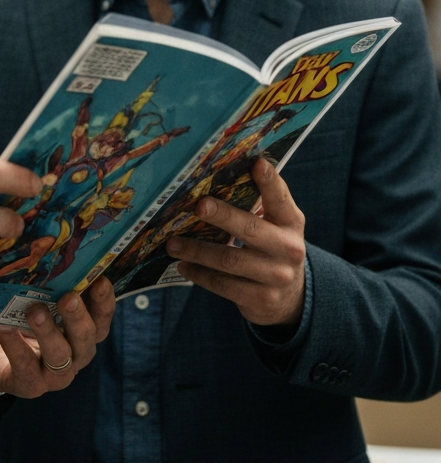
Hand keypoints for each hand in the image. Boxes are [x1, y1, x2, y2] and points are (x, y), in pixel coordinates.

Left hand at [0, 278, 114, 397]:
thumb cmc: (19, 317)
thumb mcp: (37, 299)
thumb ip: (49, 282)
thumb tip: (51, 243)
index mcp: (83, 333)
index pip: (102, 318)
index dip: (104, 301)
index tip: (100, 280)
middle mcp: (75, 356)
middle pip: (86, 339)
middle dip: (78, 317)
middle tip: (68, 297)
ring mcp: (54, 375)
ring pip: (60, 356)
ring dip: (49, 332)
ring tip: (35, 311)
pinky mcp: (28, 385)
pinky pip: (25, 367)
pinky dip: (15, 346)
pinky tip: (4, 327)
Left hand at [167, 157, 305, 326]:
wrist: (290, 298)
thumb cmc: (271, 248)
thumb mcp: (275, 226)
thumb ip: (257, 204)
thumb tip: (215, 176)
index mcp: (291, 223)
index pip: (280, 199)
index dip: (270, 181)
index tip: (257, 163)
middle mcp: (288, 249)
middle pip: (249, 229)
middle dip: (222, 216)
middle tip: (197, 206)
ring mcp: (276, 276)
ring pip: (229, 259)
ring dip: (196, 250)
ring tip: (172, 243)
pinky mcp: (261, 298)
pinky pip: (223, 285)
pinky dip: (199, 274)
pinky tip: (183, 266)